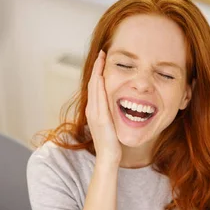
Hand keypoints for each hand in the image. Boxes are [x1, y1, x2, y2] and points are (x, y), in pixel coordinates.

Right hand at [85, 50, 121, 165]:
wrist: (109, 157)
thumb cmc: (112, 143)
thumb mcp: (111, 124)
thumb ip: (111, 113)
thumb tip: (117, 105)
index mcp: (94, 110)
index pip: (96, 86)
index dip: (98, 72)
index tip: (103, 60)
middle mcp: (92, 110)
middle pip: (93, 83)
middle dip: (97, 67)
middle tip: (102, 53)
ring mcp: (94, 114)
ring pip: (94, 87)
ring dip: (98, 72)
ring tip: (102, 58)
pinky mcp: (100, 119)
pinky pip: (99, 98)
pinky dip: (99, 86)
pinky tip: (102, 76)